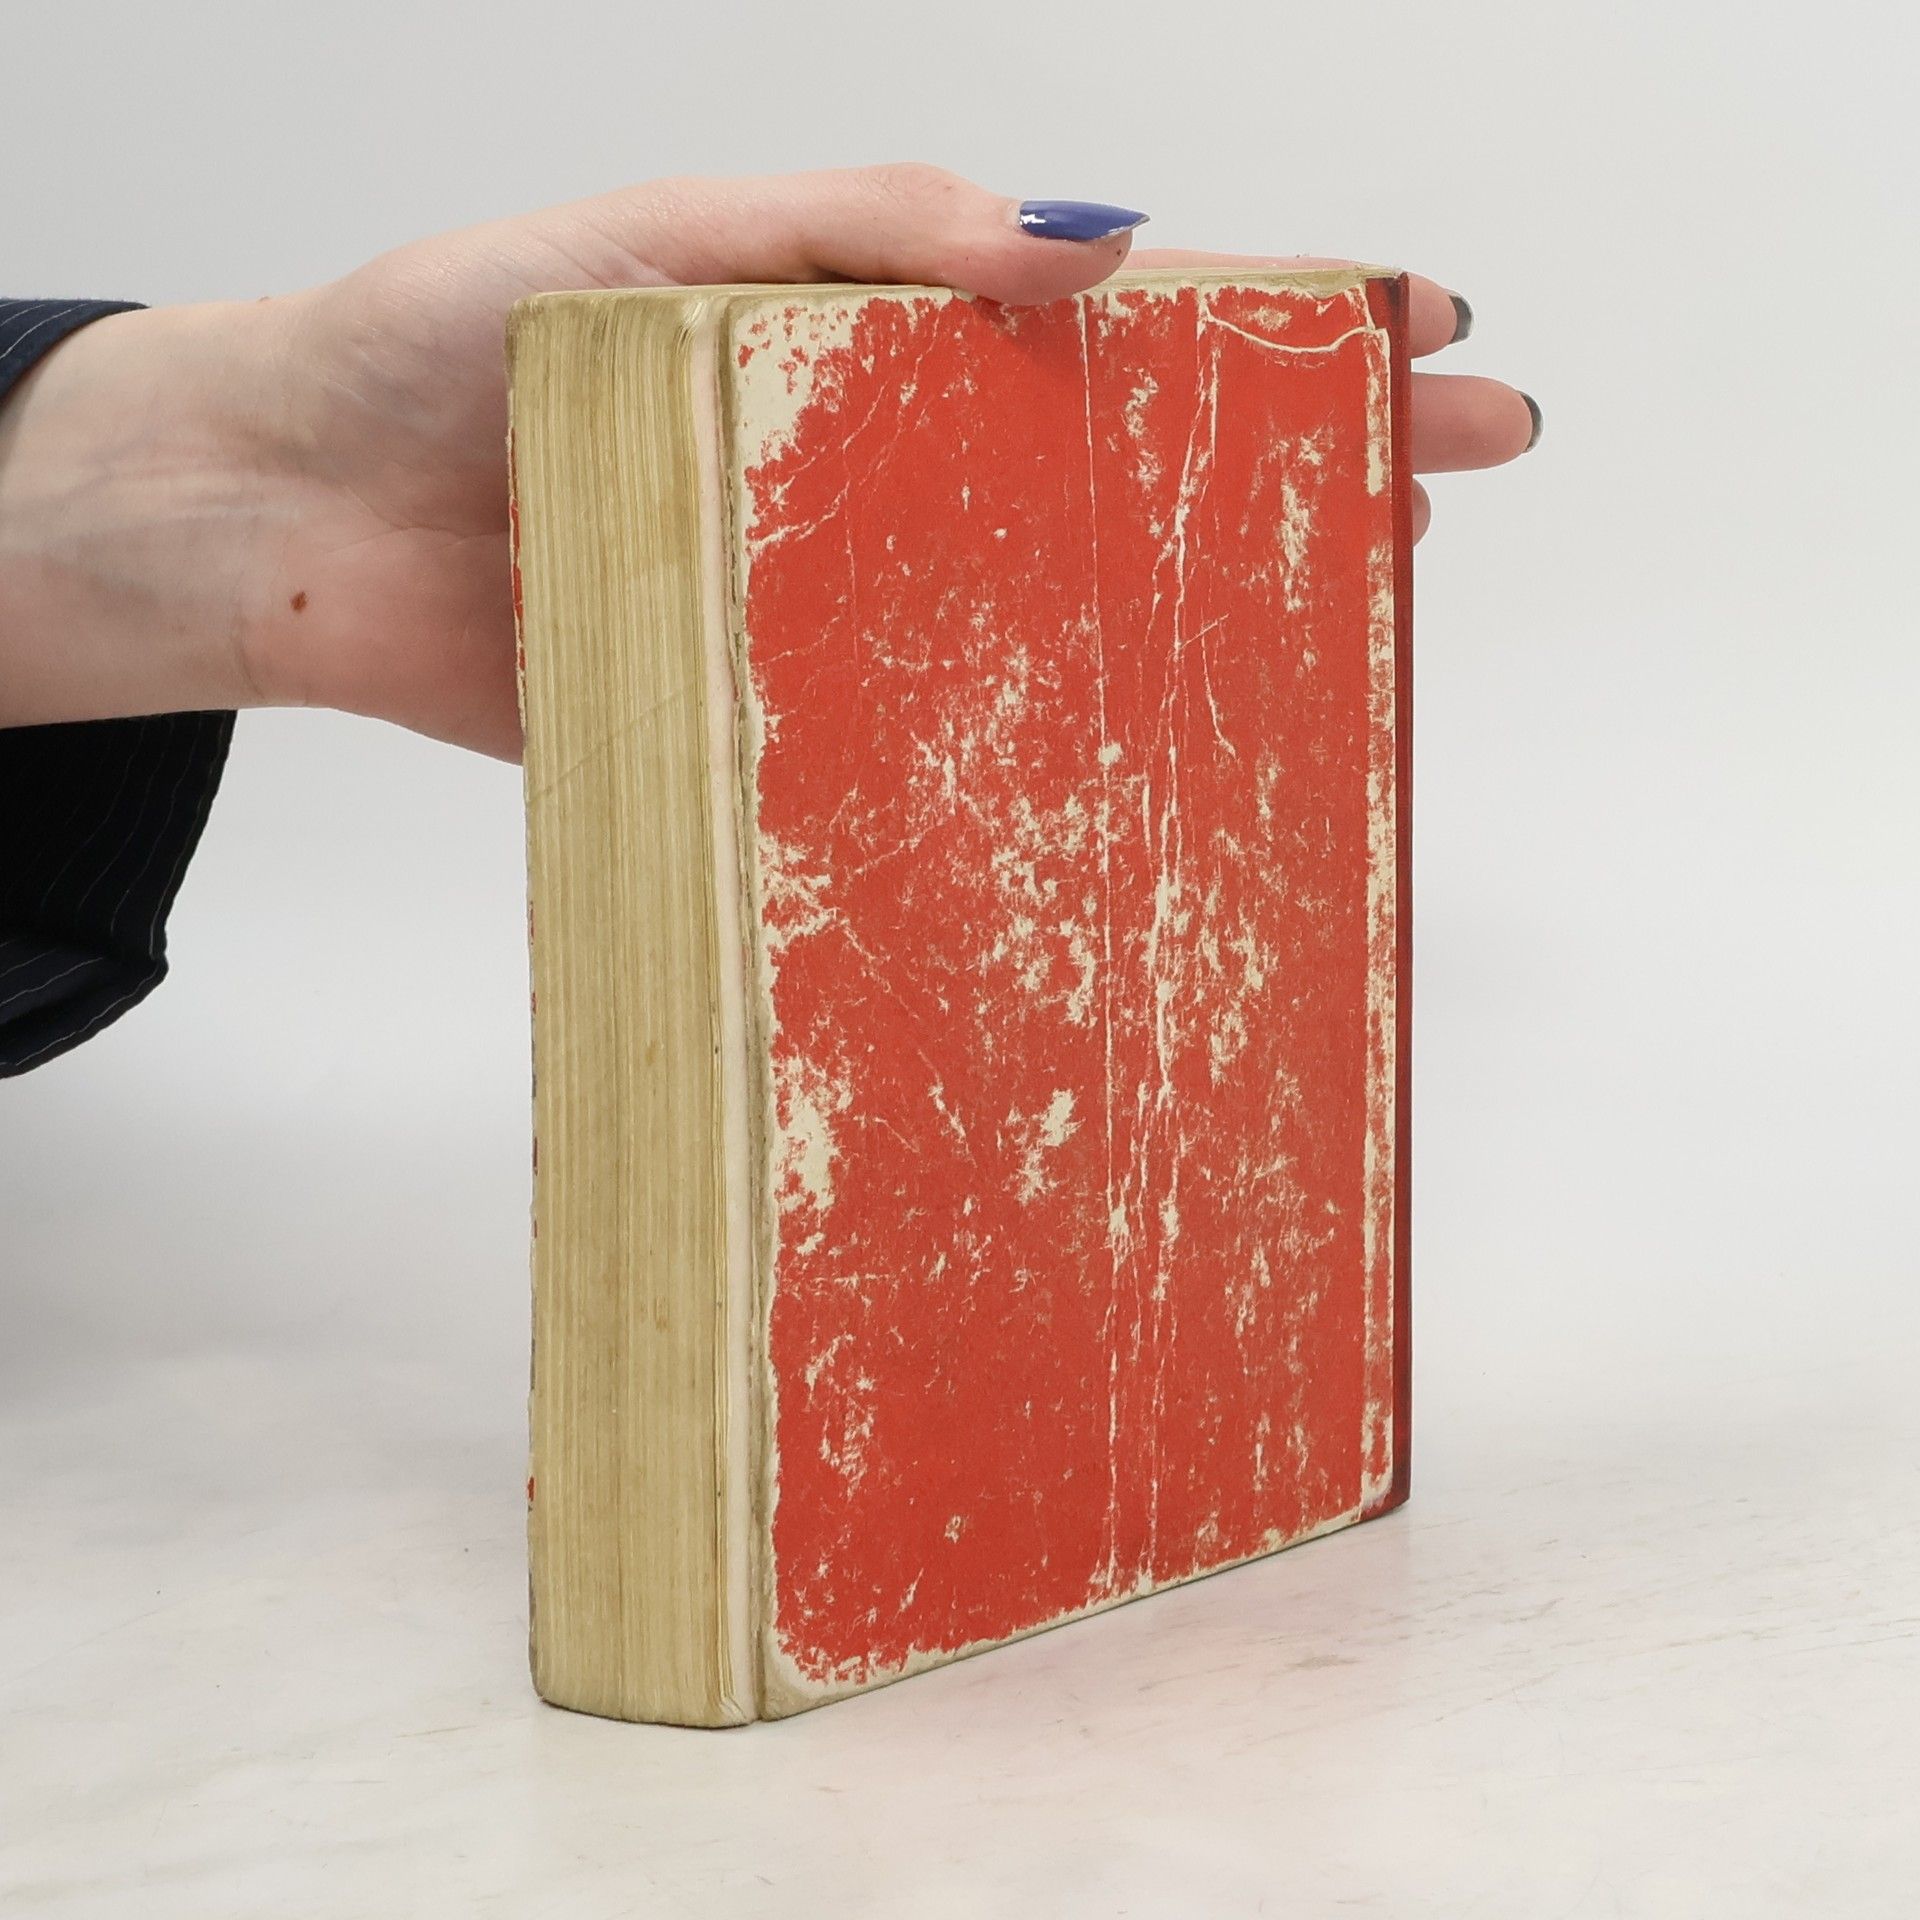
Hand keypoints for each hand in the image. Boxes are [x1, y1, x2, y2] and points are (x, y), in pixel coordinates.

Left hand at [0, 165, 1536, 758]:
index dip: (1278, 319)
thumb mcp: (665, 235)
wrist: (300, 520)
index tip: (1421, 333)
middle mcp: (893, 472)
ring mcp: (854, 602)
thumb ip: (867, 231)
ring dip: (1203, 620)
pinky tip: (1141, 776)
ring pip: (1061, 613)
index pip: (1121, 318)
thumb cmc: (458, 341)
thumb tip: (1095, 251)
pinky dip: (1037, 762)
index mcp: (882, 334)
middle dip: (1306, 460)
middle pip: (1134, 466)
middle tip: (1459, 472)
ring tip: (1345, 623)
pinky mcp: (787, 716)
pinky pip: (934, 742)